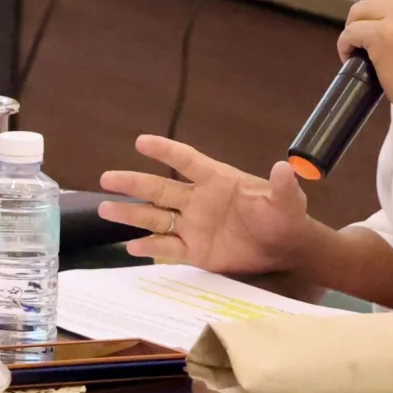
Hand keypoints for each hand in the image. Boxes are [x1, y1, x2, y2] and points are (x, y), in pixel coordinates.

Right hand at [99, 136, 314, 274]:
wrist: (283, 248)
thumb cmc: (284, 217)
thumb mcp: (287, 201)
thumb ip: (281, 186)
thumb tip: (282, 168)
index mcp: (217, 181)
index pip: (186, 161)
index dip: (165, 151)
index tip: (140, 142)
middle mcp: (198, 200)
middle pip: (160, 189)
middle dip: (134, 183)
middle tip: (107, 178)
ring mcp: (193, 226)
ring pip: (156, 218)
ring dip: (131, 214)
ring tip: (105, 209)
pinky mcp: (194, 251)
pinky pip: (167, 248)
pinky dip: (149, 247)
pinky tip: (130, 247)